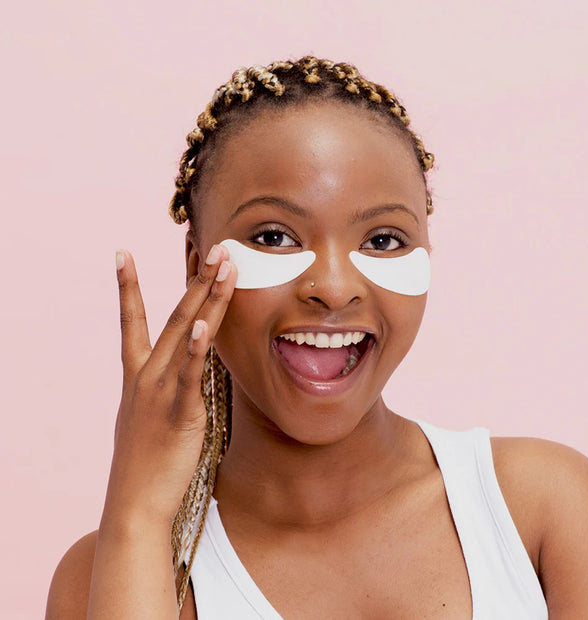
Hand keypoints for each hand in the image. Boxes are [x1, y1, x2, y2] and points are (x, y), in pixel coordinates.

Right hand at [101, 245, 236, 533]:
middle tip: (216, 248)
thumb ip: (164, 390)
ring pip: (189, 334)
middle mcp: (147, 375)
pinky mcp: (180, 412)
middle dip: (196, 280)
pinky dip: (198, 349)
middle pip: (176, 317)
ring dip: (208, 298)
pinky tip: (207, 325)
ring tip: (224, 266)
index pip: (130, 321)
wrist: (135, 504)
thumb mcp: (147, 417)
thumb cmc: (144, 461)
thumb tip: (182, 375)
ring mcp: (161, 391)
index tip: (122, 253)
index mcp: (137, 375)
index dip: (126, 287)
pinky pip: (191, 375)